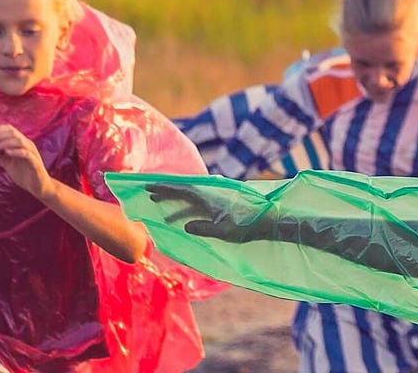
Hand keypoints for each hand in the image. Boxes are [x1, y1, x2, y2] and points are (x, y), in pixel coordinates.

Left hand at [0, 125, 53, 199]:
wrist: (37, 186)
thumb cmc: (22, 172)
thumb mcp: (5, 160)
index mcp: (22, 143)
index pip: (10, 129)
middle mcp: (28, 145)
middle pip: (14, 133)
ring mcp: (33, 153)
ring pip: (20, 141)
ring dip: (5, 142)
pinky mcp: (36, 163)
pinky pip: (27, 154)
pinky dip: (16, 151)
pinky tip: (7, 152)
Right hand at [146, 182, 268, 242]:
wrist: (268, 221)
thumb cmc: (248, 227)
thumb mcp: (225, 231)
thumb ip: (204, 229)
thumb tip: (184, 226)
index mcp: (210, 198)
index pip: (183, 190)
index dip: (166, 188)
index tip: (149, 186)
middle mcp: (211, 195)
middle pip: (184, 190)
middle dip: (166, 191)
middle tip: (149, 191)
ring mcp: (216, 201)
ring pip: (190, 199)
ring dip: (174, 201)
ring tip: (157, 204)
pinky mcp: (220, 207)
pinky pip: (197, 206)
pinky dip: (185, 210)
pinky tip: (178, 219)